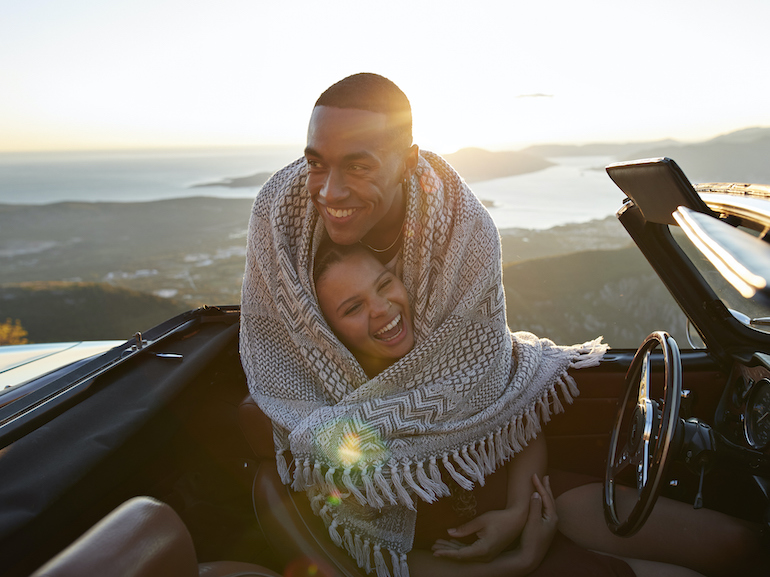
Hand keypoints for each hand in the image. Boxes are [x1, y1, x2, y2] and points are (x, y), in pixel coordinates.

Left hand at [432, 474, 556, 565]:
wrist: (518, 520)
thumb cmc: (500, 518)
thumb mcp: (481, 521)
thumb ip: (465, 528)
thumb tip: (449, 532)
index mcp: (483, 550)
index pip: (460, 554)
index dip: (447, 553)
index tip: (435, 551)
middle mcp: (485, 556)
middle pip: (462, 556)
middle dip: (447, 551)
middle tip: (433, 546)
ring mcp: (488, 555)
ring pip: (466, 554)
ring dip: (453, 549)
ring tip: (439, 544)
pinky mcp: (489, 551)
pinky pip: (472, 552)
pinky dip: (461, 547)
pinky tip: (452, 542)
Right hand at [515, 474, 557, 568]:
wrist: (530, 556)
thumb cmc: (531, 540)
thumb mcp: (532, 522)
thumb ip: (535, 507)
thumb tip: (536, 493)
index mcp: (552, 516)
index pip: (546, 497)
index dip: (540, 485)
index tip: (534, 475)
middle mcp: (553, 519)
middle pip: (551, 499)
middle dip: (547, 487)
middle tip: (545, 476)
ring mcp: (550, 524)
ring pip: (549, 504)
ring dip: (546, 494)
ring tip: (545, 486)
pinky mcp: (545, 527)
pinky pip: (546, 509)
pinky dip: (544, 502)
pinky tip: (541, 502)